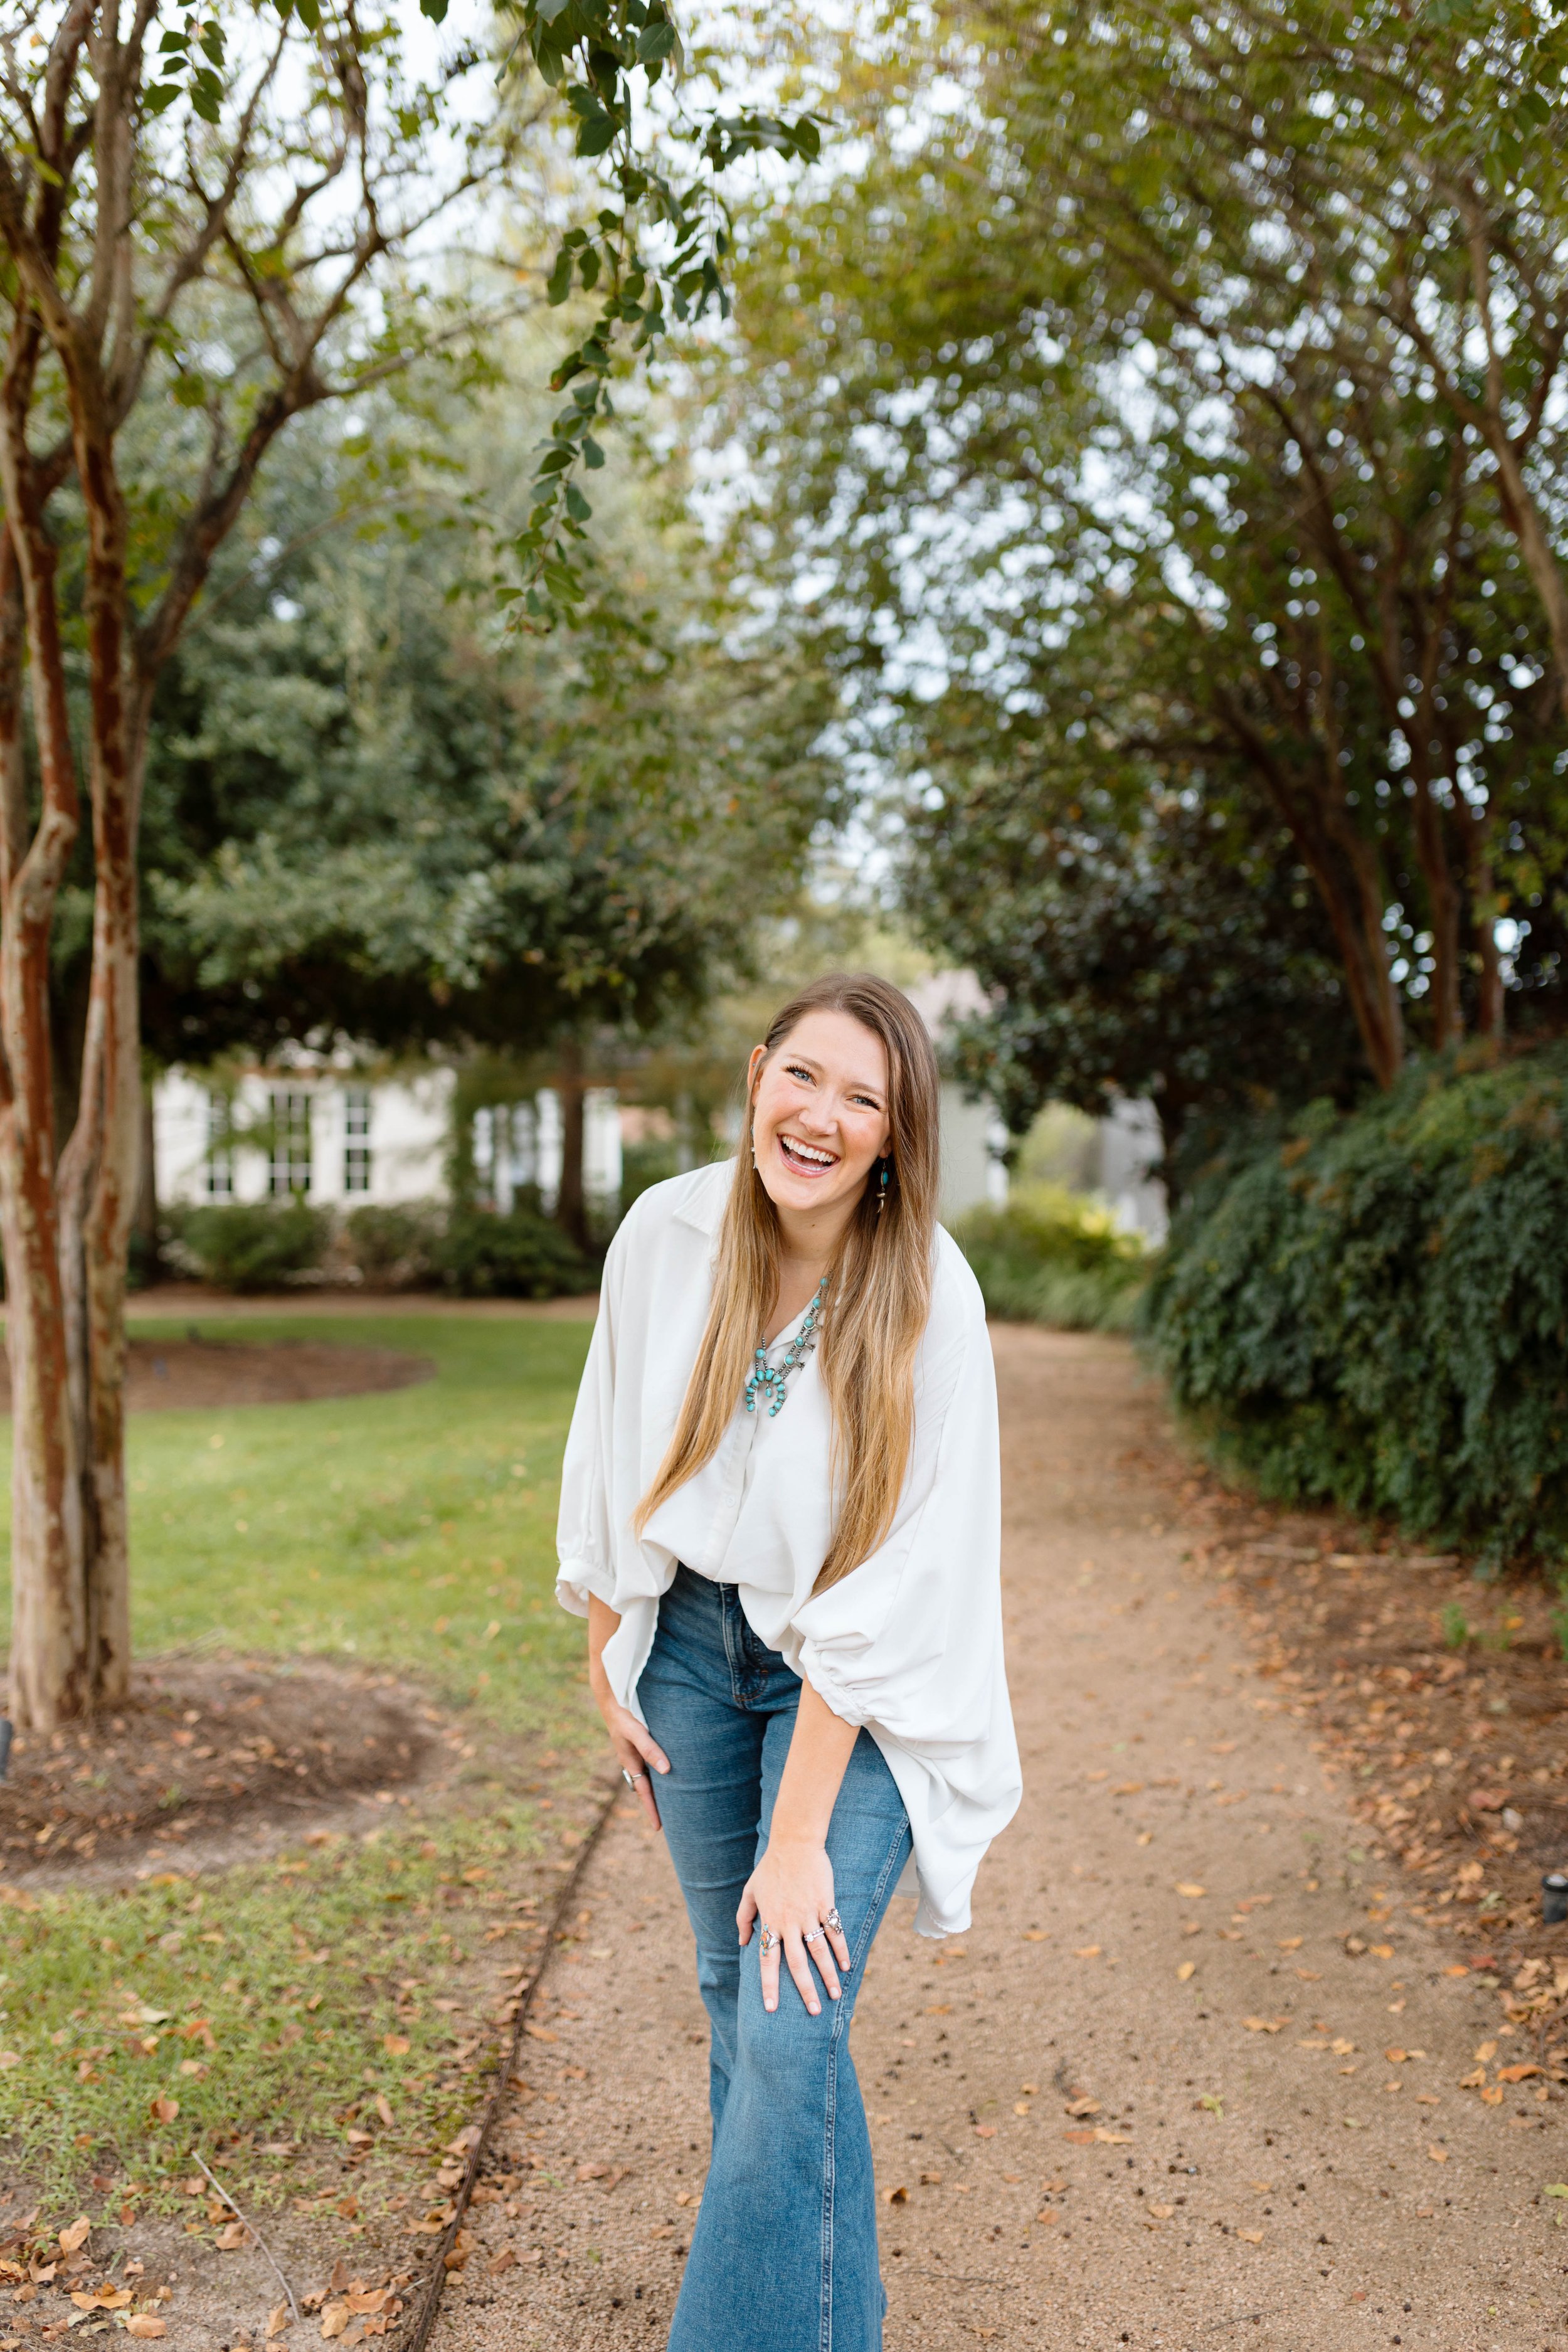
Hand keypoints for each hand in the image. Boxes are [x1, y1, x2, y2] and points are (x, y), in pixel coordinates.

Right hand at [590, 1670, 668, 1830]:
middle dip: (657, 1804)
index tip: (659, 1828)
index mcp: (630, 1763)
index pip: (644, 1793)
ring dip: (659, 1789)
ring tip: (675, 1801)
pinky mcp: (640, 1744)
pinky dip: (658, 1772)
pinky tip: (668, 1771)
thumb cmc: (623, 1715)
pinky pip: (650, 1764)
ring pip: (649, 1777)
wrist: (612, 1698)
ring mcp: (635, 1754)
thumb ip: (650, 1749)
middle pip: (647, 1788)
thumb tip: (667, 1770)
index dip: (652, 1810)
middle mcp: (633, 1761)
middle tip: (672, 1820)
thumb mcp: (636, 1732)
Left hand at [737, 1838, 851, 2015]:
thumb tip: (741, 1942)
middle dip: (805, 1990)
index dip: (769, 1986)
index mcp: (770, 1921)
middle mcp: (789, 1922)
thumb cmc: (770, 1867)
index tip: (771, 2009)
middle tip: (813, 2012)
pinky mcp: (826, 1904)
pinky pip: (835, 1932)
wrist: (794, 1842)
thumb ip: (743, 1918)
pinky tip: (847, 1966)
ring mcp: (808, 1914)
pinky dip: (842, 1950)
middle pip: (797, 1963)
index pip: (768, 1961)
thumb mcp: (750, 1891)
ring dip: (828, 1976)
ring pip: (819, 1952)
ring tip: (835, 1996)